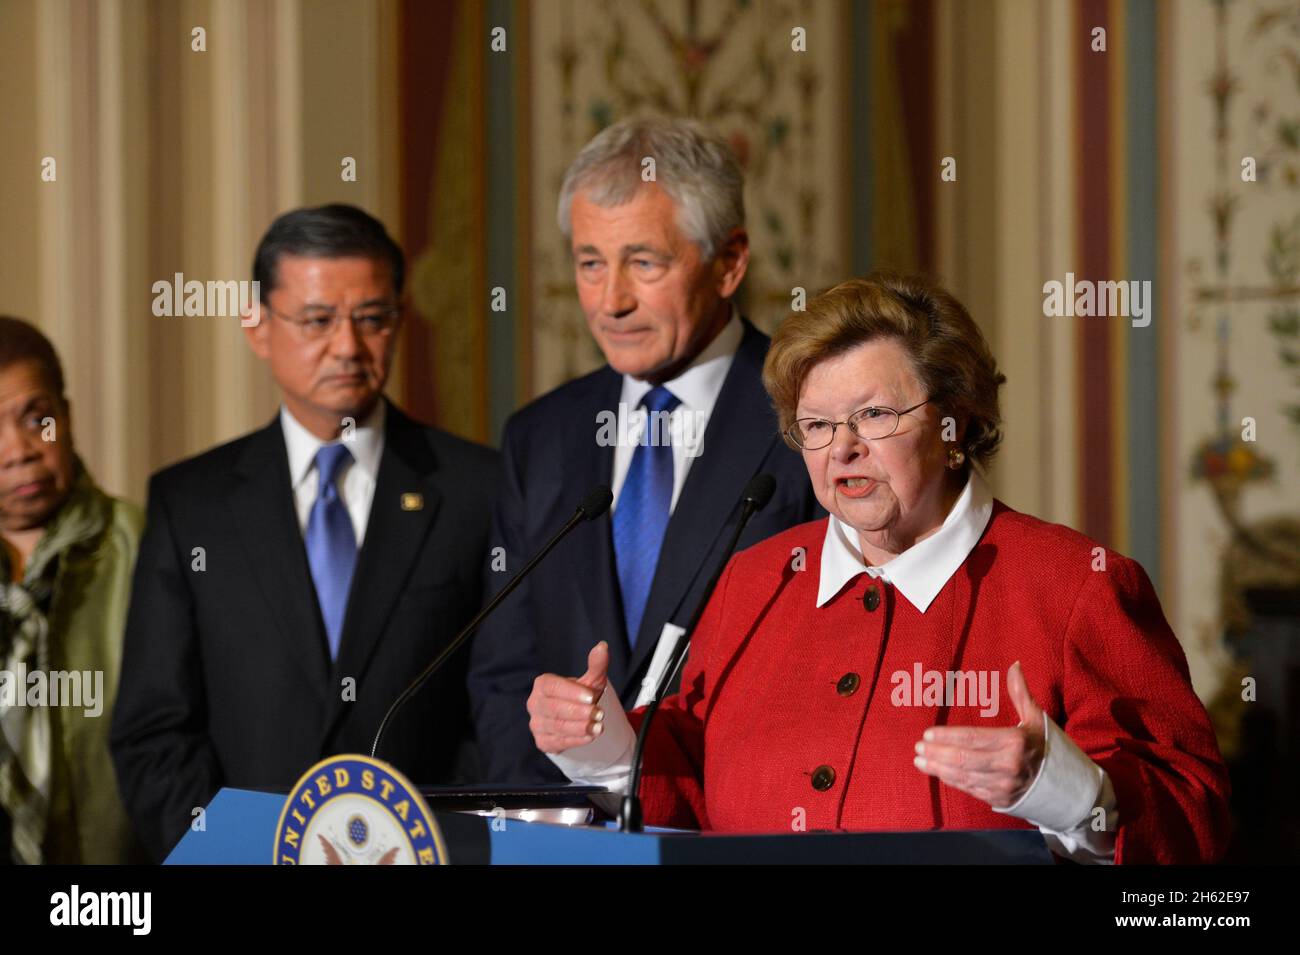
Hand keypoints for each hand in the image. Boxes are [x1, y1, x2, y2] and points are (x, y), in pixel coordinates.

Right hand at [527, 641, 609, 753]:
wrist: (576, 717)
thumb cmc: (581, 695)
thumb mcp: (590, 680)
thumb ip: (596, 664)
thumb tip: (603, 646)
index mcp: (542, 685)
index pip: (553, 687)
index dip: (572, 692)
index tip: (591, 697)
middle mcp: (535, 704)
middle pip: (554, 708)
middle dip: (579, 712)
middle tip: (599, 714)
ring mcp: (537, 724)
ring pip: (557, 726)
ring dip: (580, 727)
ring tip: (598, 726)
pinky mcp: (543, 742)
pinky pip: (558, 742)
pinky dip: (575, 740)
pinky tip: (589, 736)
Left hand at [912, 660, 1045, 808]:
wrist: (1063, 785)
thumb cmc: (1044, 746)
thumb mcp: (1035, 719)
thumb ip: (1020, 693)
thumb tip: (1014, 665)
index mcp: (1015, 742)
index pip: (973, 738)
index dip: (948, 736)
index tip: (928, 733)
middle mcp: (1009, 765)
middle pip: (964, 759)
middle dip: (937, 753)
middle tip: (918, 747)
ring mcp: (1004, 785)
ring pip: (964, 776)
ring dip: (938, 768)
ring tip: (920, 759)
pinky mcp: (1000, 799)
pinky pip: (970, 788)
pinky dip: (952, 780)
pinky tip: (937, 771)